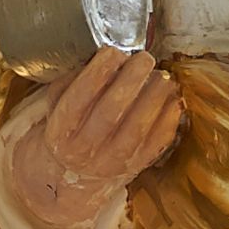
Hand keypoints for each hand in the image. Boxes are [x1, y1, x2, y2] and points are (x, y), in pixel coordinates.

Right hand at [7, 47, 181, 228]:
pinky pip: (158, 141)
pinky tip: (173, 97)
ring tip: (162, 76)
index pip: (80, 97)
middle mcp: (85, 149)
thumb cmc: (68, 130)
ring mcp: (112, 161)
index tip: (113, 51)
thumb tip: (100, 56)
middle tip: (144, 58)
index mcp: (61, 130)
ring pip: (138, 127)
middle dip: (131, 79)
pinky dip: (169, 117)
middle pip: (111, 111)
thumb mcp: (56, 106)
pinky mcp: (136, 166)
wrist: (74, 177)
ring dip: (155, 96)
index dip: (98, 71)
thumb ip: (71, 81)